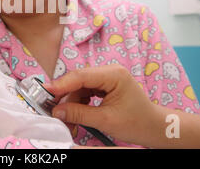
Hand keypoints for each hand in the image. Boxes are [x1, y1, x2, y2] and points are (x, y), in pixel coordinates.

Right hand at [45, 65, 162, 145]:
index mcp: (114, 74)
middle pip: (78, 81)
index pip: (81, 76)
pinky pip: (84, 92)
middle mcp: (109, 72)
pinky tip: (74, 116)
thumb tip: (57, 111)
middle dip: (64, 96)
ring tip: (66, 120)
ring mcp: (106, 78)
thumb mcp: (106, 120)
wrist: (153, 127)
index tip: (45, 91)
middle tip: (51, 110)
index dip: (61, 83)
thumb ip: (79, 114)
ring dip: (70, 104)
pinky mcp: (104, 86)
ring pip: (79, 88)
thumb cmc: (137, 122)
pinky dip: (78, 104)